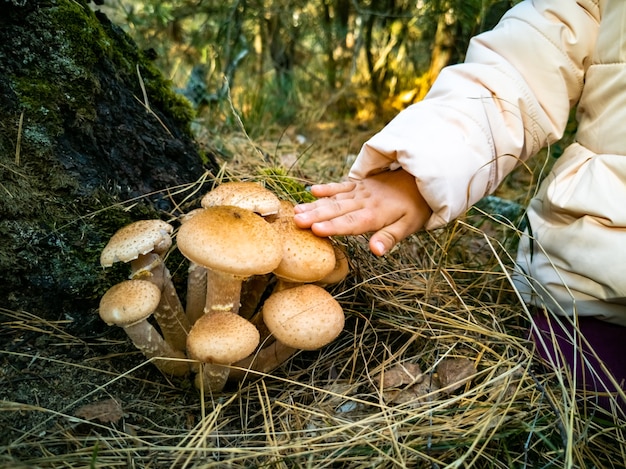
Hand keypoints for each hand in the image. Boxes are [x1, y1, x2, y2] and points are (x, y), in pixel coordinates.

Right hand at [293, 169, 431, 255]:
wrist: (421, 180)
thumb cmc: (414, 208)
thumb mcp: (408, 227)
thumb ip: (389, 238)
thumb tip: (376, 251)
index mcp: (376, 215)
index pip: (351, 223)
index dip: (332, 226)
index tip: (315, 230)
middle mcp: (364, 202)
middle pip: (337, 210)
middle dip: (316, 215)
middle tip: (296, 221)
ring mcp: (360, 191)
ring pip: (334, 199)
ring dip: (315, 205)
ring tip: (296, 211)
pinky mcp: (359, 185)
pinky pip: (341, 186)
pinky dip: (327, 188)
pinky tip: (312, 191)